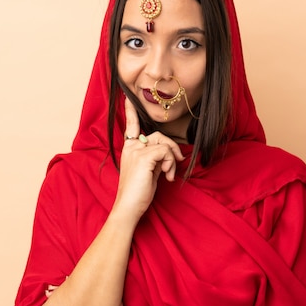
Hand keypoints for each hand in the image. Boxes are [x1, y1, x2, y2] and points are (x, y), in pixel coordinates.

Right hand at [113, 97, 184, 220]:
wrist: (128, 207)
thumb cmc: (137, 193)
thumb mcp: (147, 172)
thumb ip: (153, 159)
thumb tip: (167, 153)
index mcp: (129, 149)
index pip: (131, 126)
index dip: (130, 112)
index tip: (127, 98)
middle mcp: (131, 147)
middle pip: (157, 135)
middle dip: (172, 148)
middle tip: (178, 163)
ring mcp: (136, 151)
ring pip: (163, 143)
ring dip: (172, 159)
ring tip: (169, 174)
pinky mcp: (143, 157)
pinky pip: (165, 151)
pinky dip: (171, 163)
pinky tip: (167, 176)